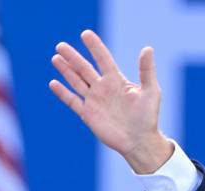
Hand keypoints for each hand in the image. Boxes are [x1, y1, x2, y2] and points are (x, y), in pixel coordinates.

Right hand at [48, 30, 172, 172]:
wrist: (140, 142)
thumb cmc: (148, 117)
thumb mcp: (151, 91)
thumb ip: (146, 70)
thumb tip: (147, 48)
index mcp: (117, 80)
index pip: (103, 59)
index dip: (95, 47)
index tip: (85, 34)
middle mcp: (103, 88)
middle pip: (84, 68)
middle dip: (72, 57)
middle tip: (60, 46)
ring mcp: (94, 101)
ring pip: (76, 82)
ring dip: (66, 70)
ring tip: (55, 57)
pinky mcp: (88, 115)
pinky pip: (73, 102)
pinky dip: (63, 93)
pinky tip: (53, 83)